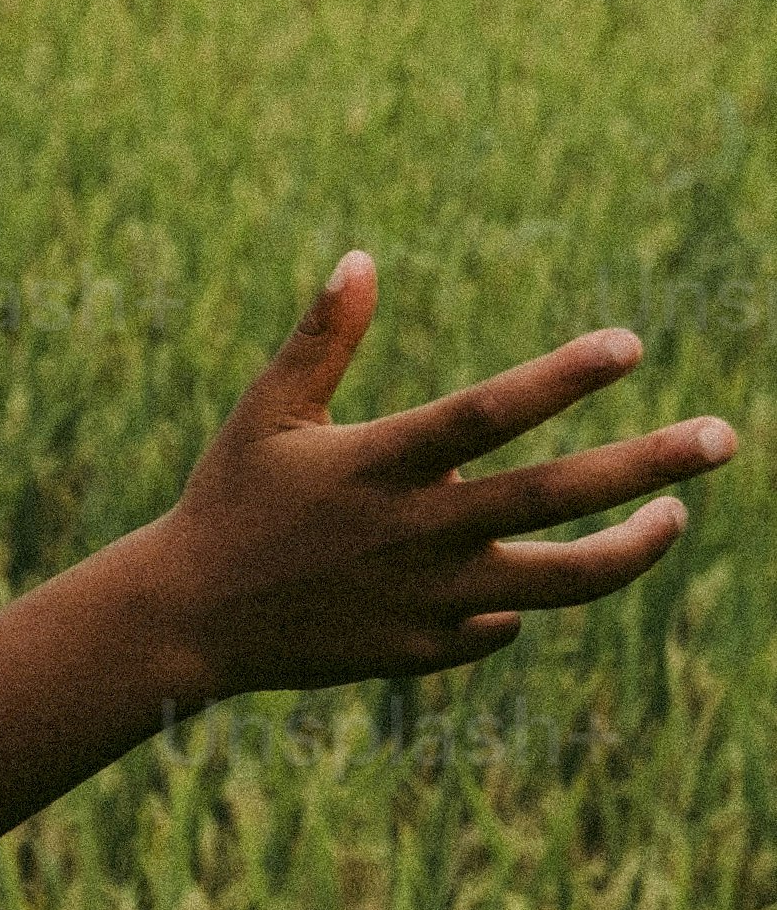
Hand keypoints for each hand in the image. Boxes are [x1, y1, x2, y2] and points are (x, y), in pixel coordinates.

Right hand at [145, 256, 735, 704]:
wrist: (186, 621)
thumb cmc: (229, 500)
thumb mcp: (267, 412)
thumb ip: (323, 340)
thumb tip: (363, 258)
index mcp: (379, 464)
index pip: (492, 413)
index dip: (564, 376)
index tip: (631, 345)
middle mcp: (416, 533)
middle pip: (557, 499)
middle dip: (650, 467)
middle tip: (722, 437)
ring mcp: (428, 600)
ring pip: (563, 582)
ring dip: (633, 549)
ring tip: (676, 517)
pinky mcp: (424, 651)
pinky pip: (502, 625)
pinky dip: (523, 599)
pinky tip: (528, 575)